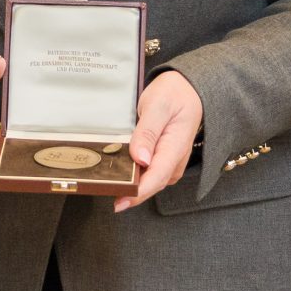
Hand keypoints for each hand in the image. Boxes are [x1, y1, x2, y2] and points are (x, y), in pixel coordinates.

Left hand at [115, 71, 202, 211]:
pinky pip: (147, 173)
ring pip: (148, 181)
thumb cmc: (174, 94)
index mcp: (176, 147)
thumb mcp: (158, 106)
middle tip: (104, 191)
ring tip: (106, 183)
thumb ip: (148, 132)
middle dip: (130, 193)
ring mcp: (170, 162)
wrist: (186, 89)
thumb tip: (141, 159)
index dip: (138, 193)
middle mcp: (175, 160)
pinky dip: (133, 175)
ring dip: (130, 185)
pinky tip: (118, 172)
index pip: (157, 177)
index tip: (119, 201)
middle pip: (151, 185)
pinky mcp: (163, 160)